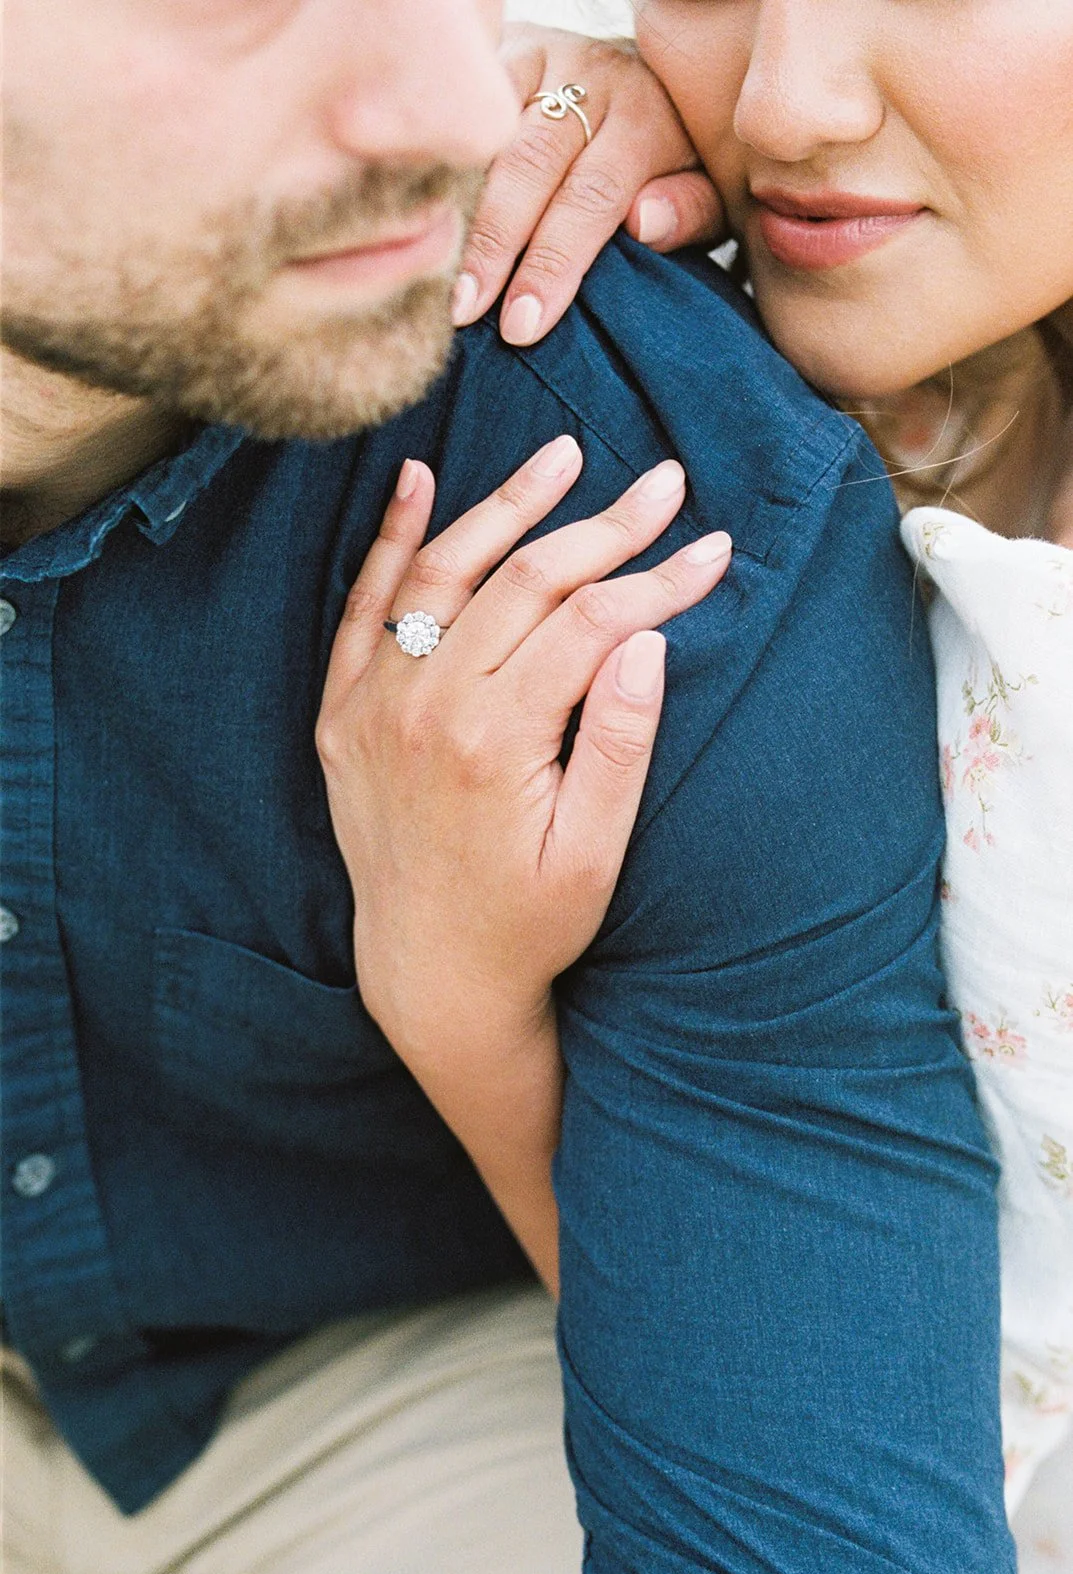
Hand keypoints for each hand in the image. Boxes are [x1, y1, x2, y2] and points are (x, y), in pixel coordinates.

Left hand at [316, 440, 731, 1069]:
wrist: (430, 975)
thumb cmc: (528, 922)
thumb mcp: (594, 854)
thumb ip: (619, 745)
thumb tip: (648, 642)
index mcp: (494, 742)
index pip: (591, 624)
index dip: (659, 580)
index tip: (714, 549)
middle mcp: (423, 709)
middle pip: (524, 582)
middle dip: (604, 528)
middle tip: (663, 483)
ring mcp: (372, 706)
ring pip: (443, 575)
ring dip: (505, 509)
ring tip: (562, 458)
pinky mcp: (342, 714)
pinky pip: (360, 609)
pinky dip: (391, 542)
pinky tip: (419, 483)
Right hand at [452, 24, 724, 346]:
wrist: (642, 75)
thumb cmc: (670, 160)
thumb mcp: (704, 188)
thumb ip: (689, 210)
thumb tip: (645, 223)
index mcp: (645, 114)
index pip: (592, 196)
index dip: (554, 263)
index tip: (523, 324)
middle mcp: (590, 76)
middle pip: (530, 166)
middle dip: (495, 245)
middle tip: (464, 312)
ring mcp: (537, 60)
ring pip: (486, 140)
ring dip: (456, 214)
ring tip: (428, 277)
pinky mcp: (497, 58)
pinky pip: (460, 119)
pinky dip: (437, 172)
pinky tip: (417, 225)